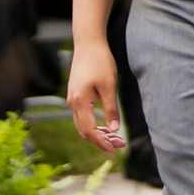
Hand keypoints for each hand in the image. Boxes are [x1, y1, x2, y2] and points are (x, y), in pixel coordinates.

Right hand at [68, 39, 125, 153]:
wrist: (88, 44)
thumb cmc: (100, 62)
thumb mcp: (109, 86)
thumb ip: (111, 108)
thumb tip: (115, 129)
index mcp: (80, 102)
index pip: (90, 131)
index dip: (102, 143)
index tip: (115, 150)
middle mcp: (73, 103)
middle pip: (85, 131)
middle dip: (102, 141)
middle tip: (120, 145)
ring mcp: (73, 100)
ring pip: (83, 125)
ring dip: (99, 134)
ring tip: (117, 138)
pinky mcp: (76, 95)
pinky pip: (83, 116)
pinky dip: (94, 124)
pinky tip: (107, 126)